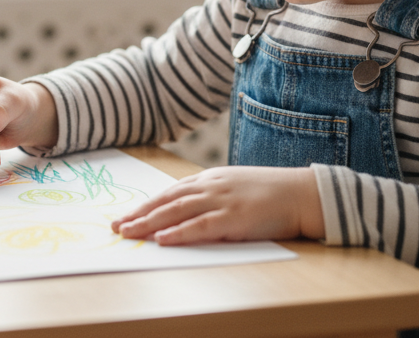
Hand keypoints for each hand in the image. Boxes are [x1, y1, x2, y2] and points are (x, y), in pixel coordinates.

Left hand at [111, 166, 324, 244]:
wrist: (302, 193)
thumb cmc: (271, 193)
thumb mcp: (235, 187)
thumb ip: (212, 196)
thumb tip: (187, 211)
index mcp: (211, 178)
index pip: (170, 191)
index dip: (146, 204)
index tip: (126, 214)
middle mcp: (211, 186)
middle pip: (167, 200)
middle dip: (139, 214)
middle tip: (116, 226)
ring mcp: (222, 201)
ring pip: (177, 212)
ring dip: (149, 223)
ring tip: (129, 232)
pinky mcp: (235, 218)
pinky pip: (201, 227)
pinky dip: (179, 233)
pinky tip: (162, 239)